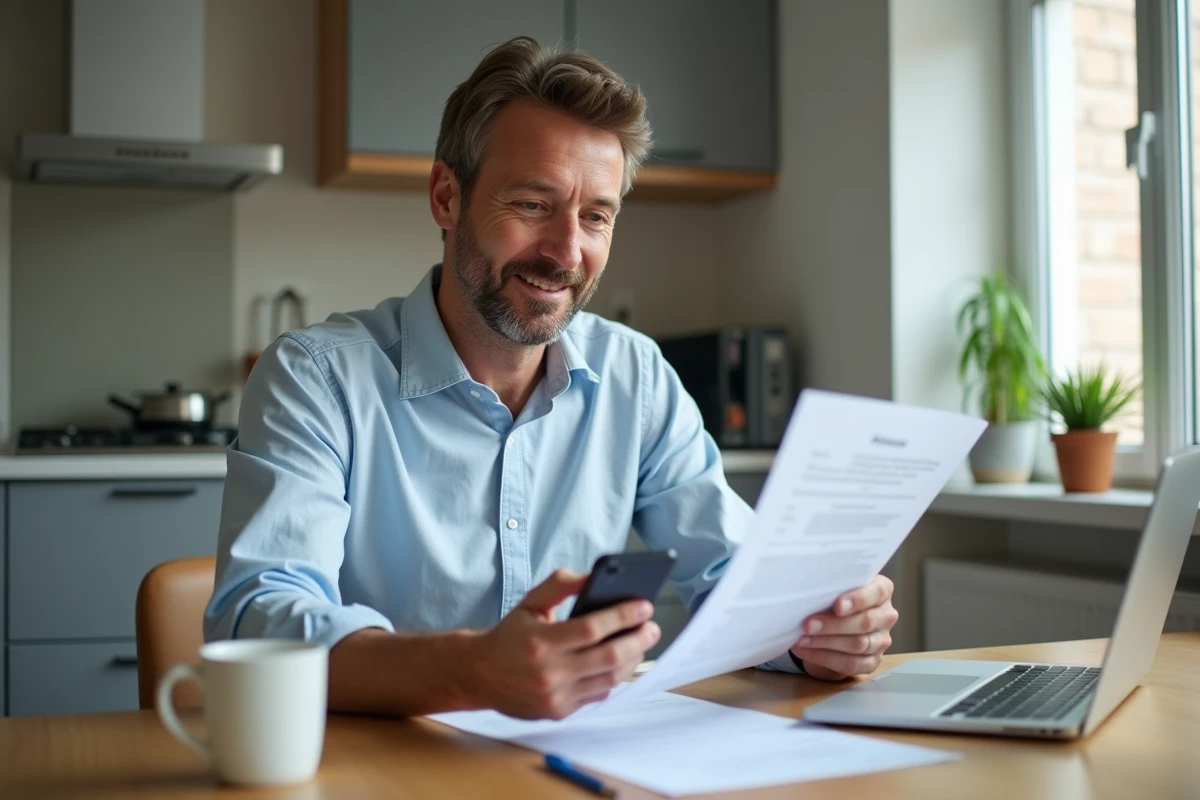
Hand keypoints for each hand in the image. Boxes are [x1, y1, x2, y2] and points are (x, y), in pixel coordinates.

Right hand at [466, 569, 660, 719]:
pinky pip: (598, 694)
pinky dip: (614, 677)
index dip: (623, 616)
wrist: (479, 674)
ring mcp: (555, 696)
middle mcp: (549, 672)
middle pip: (608, 657)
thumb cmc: (510, 634)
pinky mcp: (559, 712)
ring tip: (641, 642)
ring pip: (609, 679)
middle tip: (652, 627)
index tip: (644, 606)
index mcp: (540, 641)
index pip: (592, 628)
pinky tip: (621, 661)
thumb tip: (594, 576)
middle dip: (638, 640)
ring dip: (632, 659)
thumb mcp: (530, 602)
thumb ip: (560, 584)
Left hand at [789, 575, 897, 680]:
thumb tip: (810, 591)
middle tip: (808, 625)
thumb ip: (831, 588)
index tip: (837, 606)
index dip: (857, 600)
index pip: (877, 593)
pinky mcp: (872, 661)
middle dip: (834, 624)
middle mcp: (886, 615)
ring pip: (858, 644)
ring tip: (801, 639)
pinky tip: (806, 651)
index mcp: (882, 590)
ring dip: (826, 643)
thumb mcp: (834, 588)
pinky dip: (825, 658)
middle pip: (865, 621)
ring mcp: (882, 640)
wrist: (831, 625)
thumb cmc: (833, 599)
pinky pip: (851, 664)